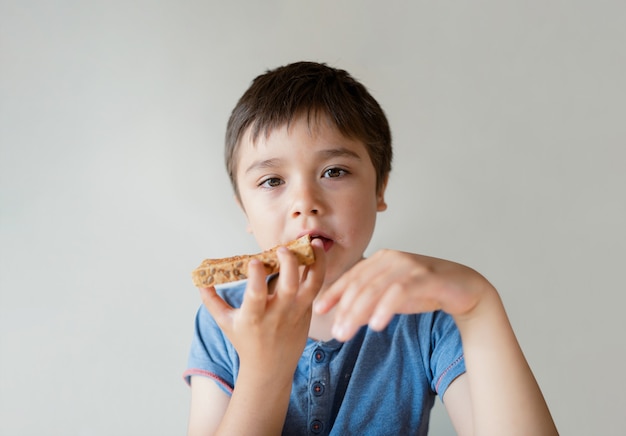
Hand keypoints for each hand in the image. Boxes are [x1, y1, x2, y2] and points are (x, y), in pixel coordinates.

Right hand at [199, 239, 325, 373]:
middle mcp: (278, 314)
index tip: (254, 260)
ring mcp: (296, 313)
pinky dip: (319, 269)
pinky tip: (317, 252)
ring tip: (314, 242)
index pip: (256, 295)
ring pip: (312, 285)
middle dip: (289, 263)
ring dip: (316, 262)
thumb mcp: (225, 323)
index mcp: (254, 317)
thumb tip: (200, 280)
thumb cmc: (245, 341)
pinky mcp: (308, 312)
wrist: (270, 368)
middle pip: (289, 287)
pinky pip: (316, 288)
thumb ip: (212, 301)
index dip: (256, 275)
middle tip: (283, 249)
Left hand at [314, 249, 492, 340]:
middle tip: (335, 333)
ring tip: (347, 333)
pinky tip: (376, 325)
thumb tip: (342, 314)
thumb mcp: (392, 295)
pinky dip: (385, 309)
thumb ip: (371, 299)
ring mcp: (408, 266)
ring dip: (358, 313)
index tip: (318, 309)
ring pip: (375, 289)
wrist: (464, 288)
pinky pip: (399, 293)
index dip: (334, 293)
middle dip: (344, 310)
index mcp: (382, 259)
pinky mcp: (424, 276)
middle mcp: (392, 258)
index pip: (352, 277)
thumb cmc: (425, 291)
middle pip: (360, 285)